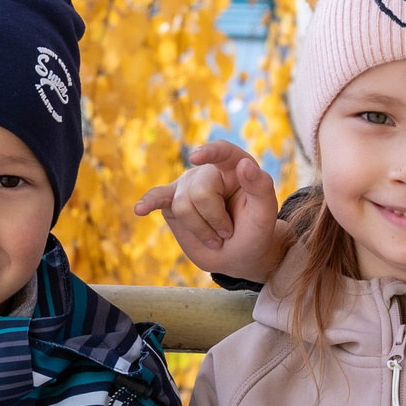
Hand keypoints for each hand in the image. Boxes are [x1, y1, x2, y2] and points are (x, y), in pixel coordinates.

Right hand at [132, 141, 287, 282]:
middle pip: (199, 192)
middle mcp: (209, 172)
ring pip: (182, 206)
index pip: (222, 151)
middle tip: (227, 232)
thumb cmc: (255, 232)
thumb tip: (244, 164)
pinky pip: (157, 198)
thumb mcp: (266, 214)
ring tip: (215, 236)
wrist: (239, 254)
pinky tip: (140, 209)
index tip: (196, 158)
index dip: (210, 152)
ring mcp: (187, 186)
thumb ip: (261, 187)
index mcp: (236, 167)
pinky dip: (147, 202)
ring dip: (200, 229)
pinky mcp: (171, 203)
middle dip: (214, 219)